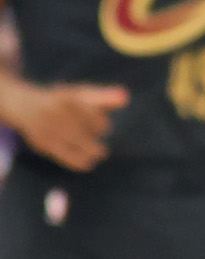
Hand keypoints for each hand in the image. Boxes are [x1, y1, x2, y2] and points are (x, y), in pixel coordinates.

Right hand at [7, 80, 126, 169]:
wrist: (24, 106)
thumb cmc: (60, 100)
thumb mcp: (80, 94)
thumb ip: (103, 97)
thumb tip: (126, 98)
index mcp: (68, 98)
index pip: (90, 113)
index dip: (99, 123)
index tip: (104, 129)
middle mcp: (56, 112)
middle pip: (81, 129)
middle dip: (93, 140)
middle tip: (103, 150)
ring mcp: (47, 128)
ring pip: (73, 143)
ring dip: (88, 151)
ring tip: (97, 156)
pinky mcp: (41, 142)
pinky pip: (61, 154)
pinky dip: (75, 160)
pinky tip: (86, 165)